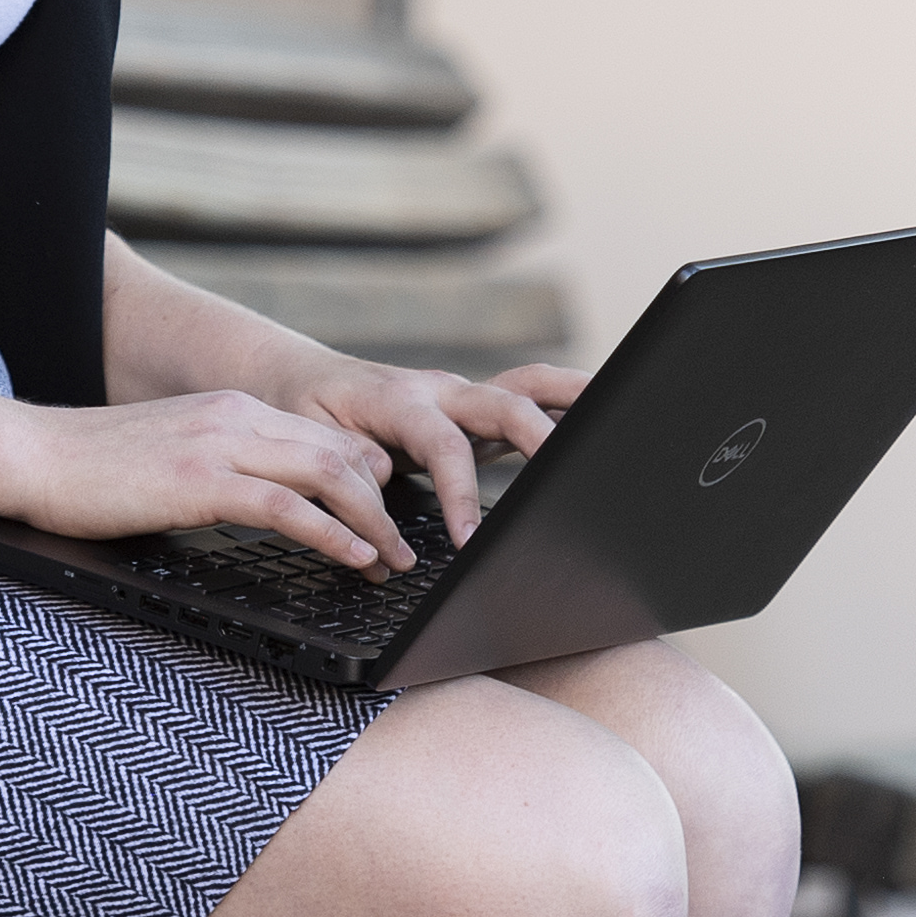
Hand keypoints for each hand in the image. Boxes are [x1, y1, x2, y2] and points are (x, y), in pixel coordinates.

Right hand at [0, 388, 428, 570]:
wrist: (31, 455)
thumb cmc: (92, 469)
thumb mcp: (174, 455)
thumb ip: (222, 467)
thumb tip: (259, 504)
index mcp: (232, 409)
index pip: (325, 434)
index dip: (368, 476)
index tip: (386, 517)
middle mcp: (236, 416)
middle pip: (342, 451)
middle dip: (385, 504)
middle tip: (404, 548)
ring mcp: (220, 444)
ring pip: (329, 473)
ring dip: (372, 524)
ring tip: (391, 562)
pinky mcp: (200, 481)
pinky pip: (288, 506)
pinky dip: (332, 533)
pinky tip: (352, 558)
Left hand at [286, 354, 583, 548]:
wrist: (298, 377)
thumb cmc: (303, 411)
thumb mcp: (314, 444)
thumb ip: (352, 463)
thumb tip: (387, 481)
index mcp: (401, 400)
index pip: (445, 445)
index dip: (461, 492)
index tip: (470, 539)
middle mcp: (441, 389)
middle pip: (505, 402)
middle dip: (541, 437)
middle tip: (566, 477)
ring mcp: (463, 394)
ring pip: (529, 384)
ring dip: (573, 396)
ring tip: (616, 411)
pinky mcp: (475, 407)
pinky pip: (528, 397)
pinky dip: (566, 405)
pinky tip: (599, 418)